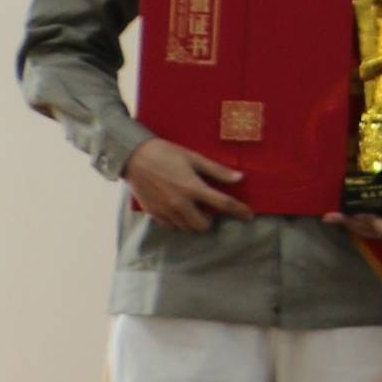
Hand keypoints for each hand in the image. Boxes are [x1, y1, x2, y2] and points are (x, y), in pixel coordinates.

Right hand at [122, 136, 245, 233]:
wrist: (132, 156)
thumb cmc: (165, 153)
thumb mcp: (193, 158)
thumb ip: (217, 171)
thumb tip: (239, 178)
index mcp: (192, 188)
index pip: (223, 204)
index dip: (239, 211)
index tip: (249, 216)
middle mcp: (179, 203)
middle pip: (203, 225)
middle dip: (211, 220)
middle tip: (210, 208)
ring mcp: (165, 210)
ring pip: (186, 228)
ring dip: (194, 221)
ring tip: (194, 207)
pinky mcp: (153, 213)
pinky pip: (171, 226)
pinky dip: (179, 222)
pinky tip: (179, 209)